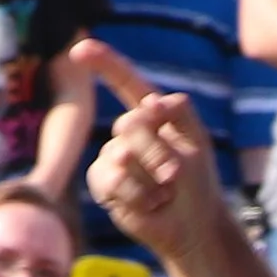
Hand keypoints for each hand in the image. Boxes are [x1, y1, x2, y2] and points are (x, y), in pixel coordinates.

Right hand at [77, 39, 231, 265]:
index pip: (126, 82)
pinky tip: (148, 204)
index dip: (103, 63)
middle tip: (174, 175)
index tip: (78, 50)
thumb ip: (180, 112)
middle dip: (156, 151)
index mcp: (152, 113)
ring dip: (150, 178)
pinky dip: (135, 194)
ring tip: (163, 193)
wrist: (191, 225)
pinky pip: (110, 179)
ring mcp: (113, 155)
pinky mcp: (103, 182)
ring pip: (121, 154)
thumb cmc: (197, 182)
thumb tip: (152, 102)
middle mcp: (129, 131)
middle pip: (130, 124)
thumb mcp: (198, 141)